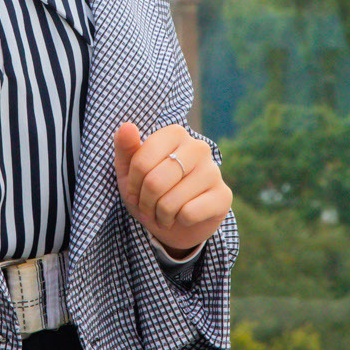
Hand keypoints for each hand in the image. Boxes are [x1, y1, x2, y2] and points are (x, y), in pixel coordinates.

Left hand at [113, 122, 231, 257]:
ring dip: (160, 215)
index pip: (141, 162)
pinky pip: (189, 213)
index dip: (132, 185)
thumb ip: (125, 147)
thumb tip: (126, 126)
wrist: (177, 223)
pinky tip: (183, 217)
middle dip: (145, 203)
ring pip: (171, 201)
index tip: (134, 192)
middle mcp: (198, 147)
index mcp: (175, 134)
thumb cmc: (150, 191)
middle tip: (148, 208)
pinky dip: (179, 221)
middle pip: (155, 182)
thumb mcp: (129, 171)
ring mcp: (214, 170)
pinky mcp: (223, 195)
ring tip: (164, 214)